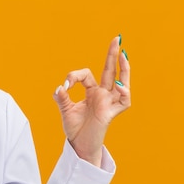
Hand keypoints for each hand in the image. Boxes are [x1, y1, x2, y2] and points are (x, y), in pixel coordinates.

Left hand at [53, 35, 130, 165]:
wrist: (78, 144)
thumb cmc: (74, 128)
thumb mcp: (65, 110)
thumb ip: (62, 98)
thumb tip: (59, 87)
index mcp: (91, 92)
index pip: (86, 75)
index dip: (74, 76)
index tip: (65, 86)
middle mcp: (102, 94)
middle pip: (110, 70)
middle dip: (112, 54)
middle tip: (116, 38)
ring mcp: (109, 102)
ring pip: (122, 82)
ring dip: (124, 69)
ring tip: (123, 54)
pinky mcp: (111, 112)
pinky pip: (124, 101)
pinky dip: (123, 92)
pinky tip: (118, 84)